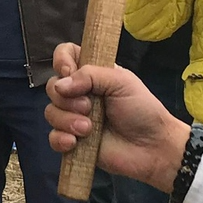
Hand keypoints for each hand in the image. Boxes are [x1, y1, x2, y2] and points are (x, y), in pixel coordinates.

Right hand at [44, 44, 192, 192]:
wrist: (152, 147)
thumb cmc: (142, 110)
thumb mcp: (121, 82)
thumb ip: (90, 76)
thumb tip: (60, 85)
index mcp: (92, 74)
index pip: (66, 55)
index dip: (62, 60)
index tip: (69, 72)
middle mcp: (80, 93)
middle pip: (53, 86)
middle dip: (67, 99)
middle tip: (89, 107)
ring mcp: (74, 117)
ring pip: (50, 112)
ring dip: (67, 120)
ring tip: (89, 129)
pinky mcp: (73, 141)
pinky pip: (52, 137)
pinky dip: (60, 139)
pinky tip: (75, 143)